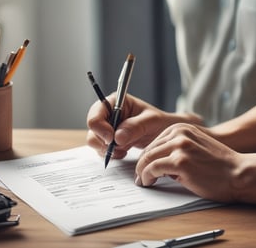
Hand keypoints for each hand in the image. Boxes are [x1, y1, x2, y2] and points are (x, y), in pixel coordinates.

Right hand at [86, 93, 202, 158]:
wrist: (164, 134)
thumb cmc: (159, 122)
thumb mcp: (151, 121)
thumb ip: (135, 127)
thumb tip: (117, 137)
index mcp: (115, 102)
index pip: (96, 113)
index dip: (100, 127)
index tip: (111, 139)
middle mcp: (108, 113)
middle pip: (92, 128)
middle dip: (103, 140)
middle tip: (120, 147)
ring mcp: (107, 127)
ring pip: (94, 140)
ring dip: (107, 149)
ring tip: (124, 149)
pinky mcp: (108, 140)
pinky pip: (101, 149)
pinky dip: (111, 154)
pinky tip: (124, 151)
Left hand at [135, 123, 241, 202]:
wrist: (239, 174)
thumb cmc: (219, 165)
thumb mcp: (195, 147)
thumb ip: (176, 148)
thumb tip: (153, 162)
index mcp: (181, 128)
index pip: (154, 142)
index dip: (146, 157)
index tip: (142, 167)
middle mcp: (179, 133)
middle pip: (149, 149)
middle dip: (141, 165)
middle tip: (139, 177)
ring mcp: (180, 147)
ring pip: (147, 158)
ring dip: (142, 172)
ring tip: (143, 181)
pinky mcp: (180, 162)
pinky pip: (153, 168)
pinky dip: (147, 177)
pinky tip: (148, 182)